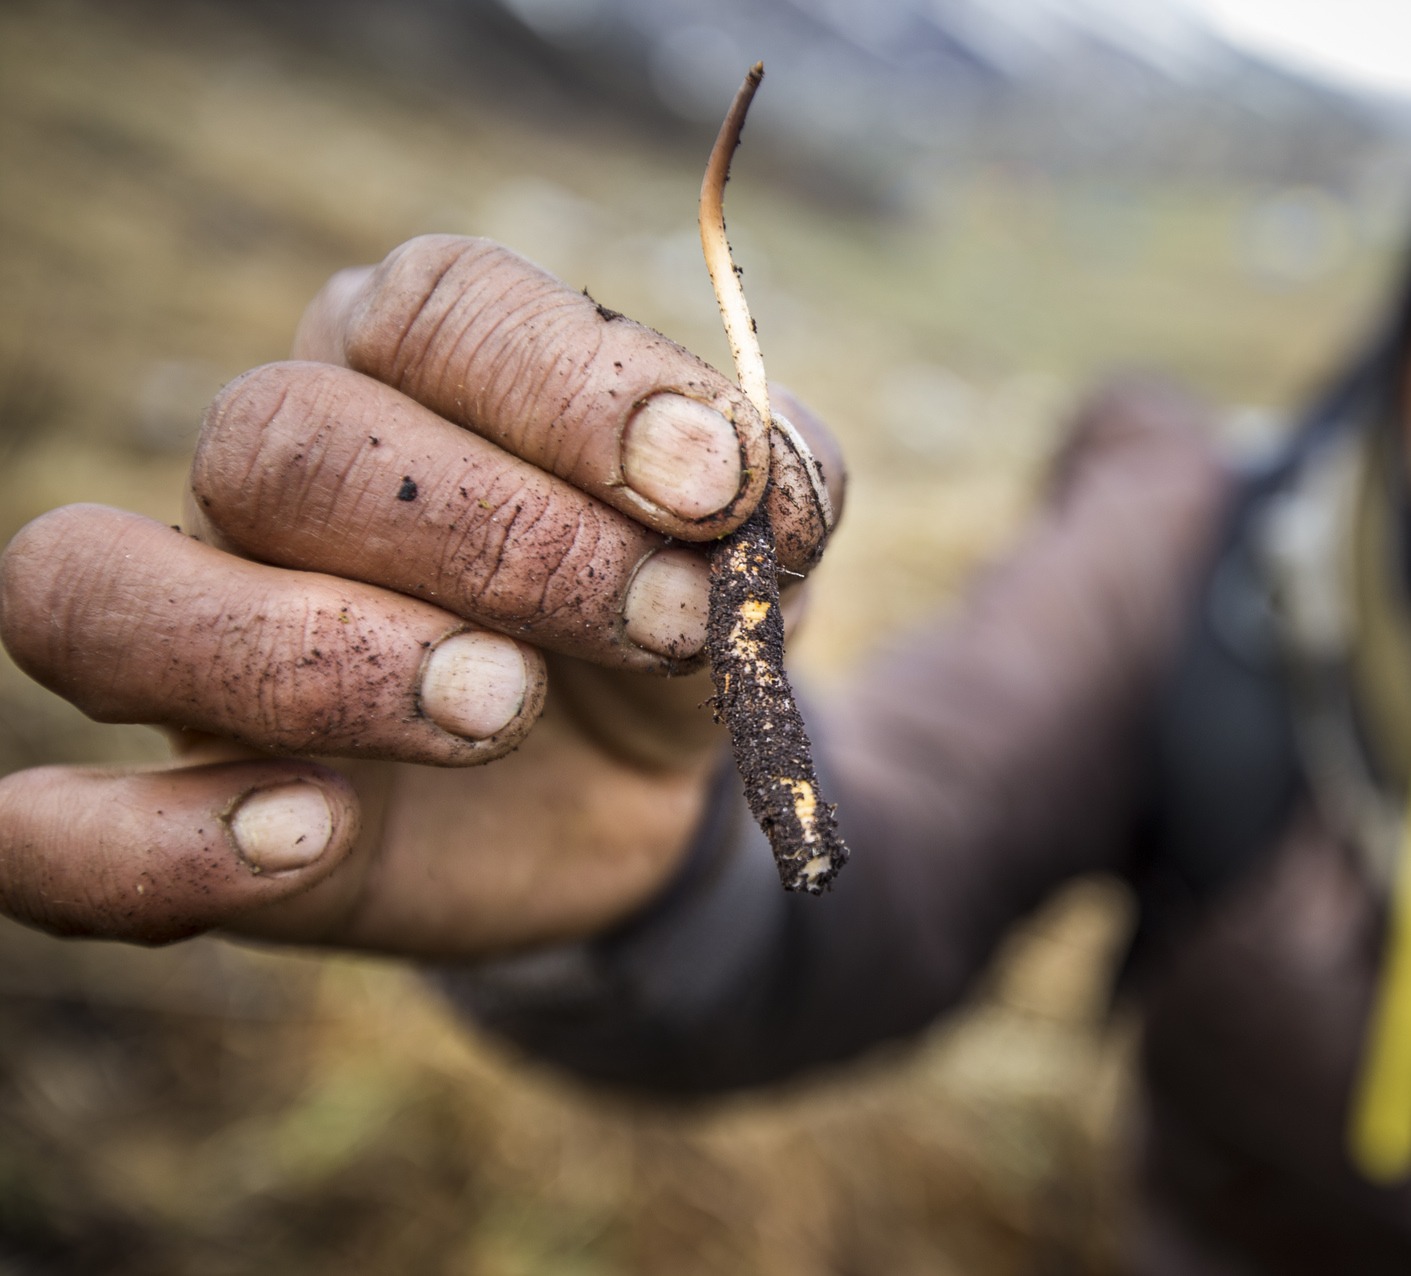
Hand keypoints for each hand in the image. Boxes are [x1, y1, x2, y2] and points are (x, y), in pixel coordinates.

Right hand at [0, 235, 843, 957]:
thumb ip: (782, 488)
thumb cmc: (679, 623)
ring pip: (95, 590)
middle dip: (492, 536)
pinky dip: (148, 845)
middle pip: (278, 439)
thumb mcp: (763, 548)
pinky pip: (48, 834)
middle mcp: (278, 477)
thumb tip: (763, 485)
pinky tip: (314, 836)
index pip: (434, 305)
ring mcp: (206, 644)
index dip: (576, 389)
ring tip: (501, 706)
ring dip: (311, 653)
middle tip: (656, 621)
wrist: (647, 788)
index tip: (720, 489)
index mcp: (418, 367)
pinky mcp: (194, 812)